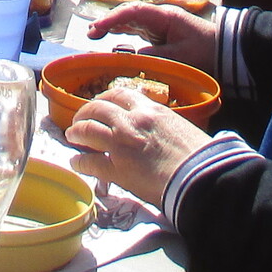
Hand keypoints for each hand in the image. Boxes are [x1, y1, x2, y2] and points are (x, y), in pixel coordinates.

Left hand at [66, 87, 213, 207]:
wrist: (199, 177)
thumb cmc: (198, 154)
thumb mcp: (179, 125)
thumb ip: (161, 122)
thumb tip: (158, 129)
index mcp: (149, 108)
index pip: (119, 94)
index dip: (105, 98)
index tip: (101, 104)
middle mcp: (131, 121)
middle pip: (97, 108)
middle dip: (85, 112)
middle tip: (81, 119)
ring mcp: (121, 144)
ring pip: (88, 130)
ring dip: (77, 131)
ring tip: (72, 135)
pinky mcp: (117, 169)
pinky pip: (90, 162)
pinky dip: (79, 161)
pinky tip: (75, 162)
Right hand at [86, 2, 217, 71]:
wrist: (224, 50)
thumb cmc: (206, 51)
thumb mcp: (182, 57)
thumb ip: (157, 56)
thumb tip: (134, 56)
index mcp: (164, 16)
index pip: (133, 12)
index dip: (113, 19)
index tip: (97, 29)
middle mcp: (158, 17)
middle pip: (128, 14)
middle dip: (108, 22)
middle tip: (90, 34)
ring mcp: (157, 24)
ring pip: (130, 21)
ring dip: (112, 26)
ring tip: (93, 34)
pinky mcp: (158, 33)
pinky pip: (136, 29)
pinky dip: (121, 31)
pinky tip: (110, 36)